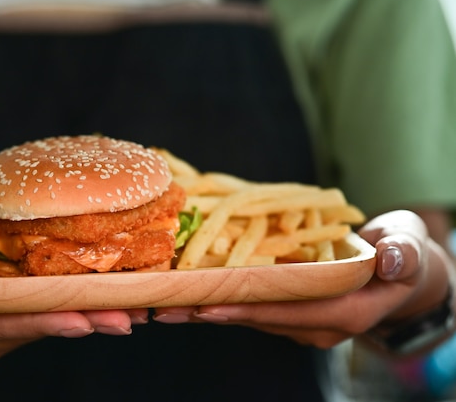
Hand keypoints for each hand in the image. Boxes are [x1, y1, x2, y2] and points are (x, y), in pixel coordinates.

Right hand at [0, 228, 147, 390]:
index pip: (0, 326)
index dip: (42, 321)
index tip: (84, 318)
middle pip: (34, 330)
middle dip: (82, 321)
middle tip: (129, 315)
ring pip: (43, 326)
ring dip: (85, 315)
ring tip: (133, 306)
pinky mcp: (2, 329)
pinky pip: (40, 318)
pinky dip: (71, 306)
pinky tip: (106, 297)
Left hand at [153, 210, 454, 348]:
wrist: (399, 270)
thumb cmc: (404, 255)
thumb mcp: (411, 250)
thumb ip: (403, 255)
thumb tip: (390, 260)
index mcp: (345, 313)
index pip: (289, 313)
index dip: (248, 309)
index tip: (207, 306)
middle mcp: (317, 325)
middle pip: (258, 319)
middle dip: (211, 312)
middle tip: (164, 307)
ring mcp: (302, 321)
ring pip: (249, 315)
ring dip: (208, 307)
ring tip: (166, 301)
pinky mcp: (290, 311)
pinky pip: (252, 306)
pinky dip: (223, 298)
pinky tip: (192, 291)